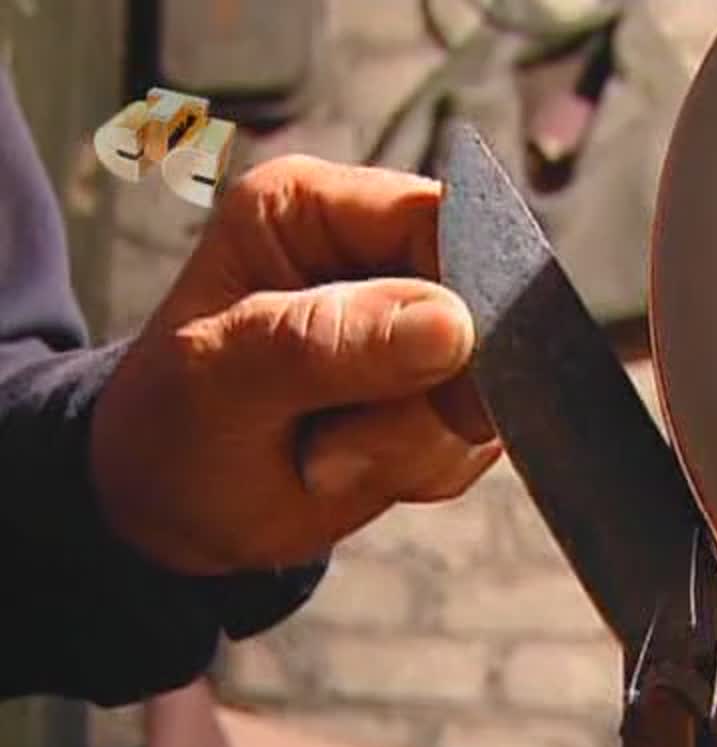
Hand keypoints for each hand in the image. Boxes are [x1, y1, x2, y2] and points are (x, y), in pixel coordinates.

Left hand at [91, 155, 498, 574]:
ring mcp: (417, 331)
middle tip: (340, 446)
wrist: (176, 513)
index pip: (438, 219)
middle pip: (481, 306)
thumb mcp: (223, 379)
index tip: (445, 380)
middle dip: (430, 396)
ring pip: (487, 381)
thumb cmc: (175, 426)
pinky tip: (360, 471)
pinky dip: (430, 469)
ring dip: (420, 444)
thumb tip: (452, 326)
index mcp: (314, 211)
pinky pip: (481, 435)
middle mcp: (377, 258)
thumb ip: (327, 341)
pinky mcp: (442, 393)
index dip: (460, 295)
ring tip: (330, 460)